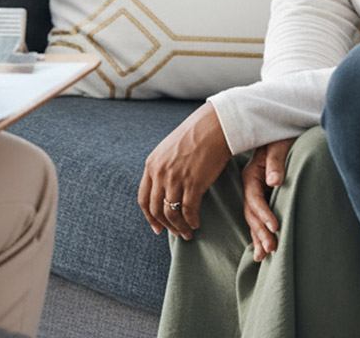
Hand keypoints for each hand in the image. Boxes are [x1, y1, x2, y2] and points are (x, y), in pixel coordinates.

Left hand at [138, 103, 231, 240]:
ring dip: (179, 227)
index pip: (144, 199)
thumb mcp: (169, 149)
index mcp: (152, 164)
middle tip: (175, 233)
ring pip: (171, 213)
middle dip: (165, 226)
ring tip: (187, 233)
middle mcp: (160, 173)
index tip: (157, 228)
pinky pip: (188, 210)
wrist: (215, 126)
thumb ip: (163, 168)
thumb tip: (165, 190)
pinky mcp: (194, 183)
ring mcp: (176, 178)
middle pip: (156, 210)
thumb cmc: (196, 135)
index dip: (149, 217)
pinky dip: (191, 221)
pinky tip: (196, 224)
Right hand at [242, 138, 293, 260]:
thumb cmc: (281, 137)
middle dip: (261, 232)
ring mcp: (255, 193)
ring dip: (258, 237)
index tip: (276, 227)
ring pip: (253, 219)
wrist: (280, 130)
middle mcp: (250, 186)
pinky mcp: (262, 197)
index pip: (255, 199)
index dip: (264, 214)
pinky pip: (258, 218)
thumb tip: (274, 181)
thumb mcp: (278, 145)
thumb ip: (275, 163)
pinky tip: (260, 251)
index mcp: (251, 175)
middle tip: (272, 248)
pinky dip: (259, 234)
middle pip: (252, 213)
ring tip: (265, 255)